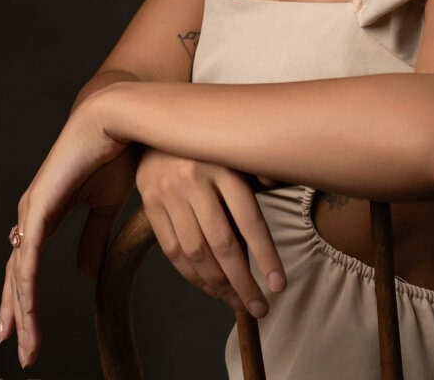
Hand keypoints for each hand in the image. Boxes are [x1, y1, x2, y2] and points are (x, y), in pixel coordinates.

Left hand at [0, 96, 127, 368]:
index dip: (24, 301)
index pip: (27, 268)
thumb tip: (83, 273)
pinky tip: (26, 310)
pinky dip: (26, 285)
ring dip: (22, 312)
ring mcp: (31, 211)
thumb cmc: (115, 154)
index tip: (24, 333)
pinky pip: (28, 255)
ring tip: (25, 344)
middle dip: (18, 316)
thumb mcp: (106, 207)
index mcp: (46, 216)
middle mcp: (31, 216)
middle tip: (22, 351)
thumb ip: (93, 238)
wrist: (119, 120)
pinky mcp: (38, 206)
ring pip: (19, 273)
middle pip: (17, 277)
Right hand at [136, 149, 286, 317]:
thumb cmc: (208, 145)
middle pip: (222, 243)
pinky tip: (210, 289)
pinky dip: (192, 276)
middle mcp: (195, 179)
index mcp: (224, 166)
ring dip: (218, 285)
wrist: (153, 126)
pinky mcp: (150, 205)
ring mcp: (170, 194)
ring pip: (196, 252)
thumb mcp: (236, 151)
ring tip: (238, 303)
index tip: (279, 285)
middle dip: (243, 282)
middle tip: (259, 307)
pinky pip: (172, 251)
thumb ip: (259, 172)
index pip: (249, 220)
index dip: (265, 256)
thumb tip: (283, 179)